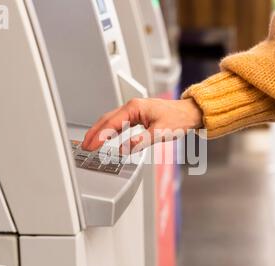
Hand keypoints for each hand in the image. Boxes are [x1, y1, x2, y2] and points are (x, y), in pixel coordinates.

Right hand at [81, 98, 202, 152]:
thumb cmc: (178, 119)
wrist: (190, 113)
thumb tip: (123, 149)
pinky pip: (119, 123)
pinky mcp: (138, 116)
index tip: (90, 146)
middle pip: (107, 120)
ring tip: (91, 142)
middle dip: (94, 133)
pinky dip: (110, 130)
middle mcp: (132, 107)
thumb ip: (140, 141)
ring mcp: (134, 111)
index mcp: (135, 108)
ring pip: (111, 121)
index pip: (111, 123)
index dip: (99, 136)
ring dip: (100, 131)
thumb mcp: (160, 132)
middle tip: (85, 146)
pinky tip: (107, 137)